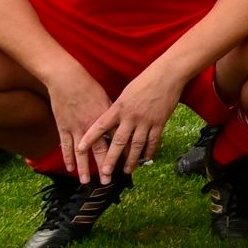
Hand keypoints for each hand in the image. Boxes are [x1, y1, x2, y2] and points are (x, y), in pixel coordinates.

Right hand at [46, 66, 112, 183]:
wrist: (67, 80)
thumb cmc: (90, 88)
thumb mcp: (107, 100)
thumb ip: (114, 116)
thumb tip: (122, 127)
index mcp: (107, 118)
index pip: (117, 140)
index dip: (122, 153)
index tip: (126, 165)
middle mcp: (92, 126)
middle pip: (100, 150)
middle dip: (105, 166)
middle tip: (108, 181)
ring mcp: (76, 128)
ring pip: (81, 153)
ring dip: (85, 168)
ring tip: (88, 181)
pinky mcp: (63, 127)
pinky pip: (66, 146)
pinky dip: (68, 158)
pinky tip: (70, 169)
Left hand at [83, 66, 183, 180]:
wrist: (167, 75)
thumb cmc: (145, 80)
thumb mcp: (126, 93)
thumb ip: (118, 108)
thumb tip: (111, 121)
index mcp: (119, 107)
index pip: (101, 125)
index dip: (90, 138)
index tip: (80, 149)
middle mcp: (131, 116)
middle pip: (119, 141)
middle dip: (111, 158)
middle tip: (105, 172)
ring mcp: (146, 120)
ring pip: (136, 144)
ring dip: (131, 159)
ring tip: (127, 170)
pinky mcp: (160, 122)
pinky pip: (153, 140)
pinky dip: (150, 151)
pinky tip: (146, 158)